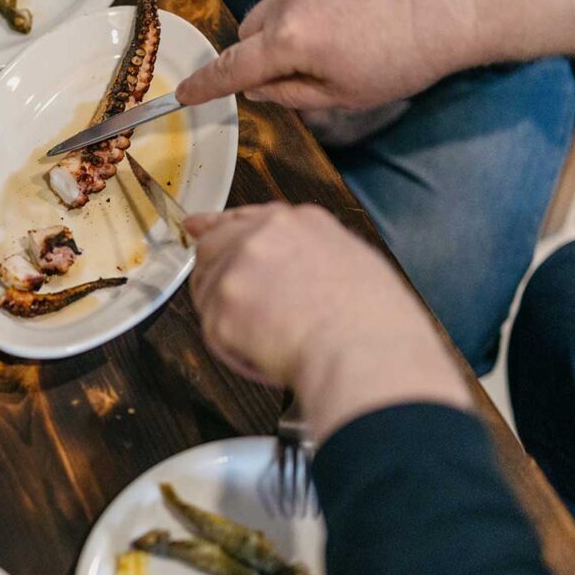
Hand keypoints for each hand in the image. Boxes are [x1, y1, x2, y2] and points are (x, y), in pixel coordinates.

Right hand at [174, 0, 574, 111]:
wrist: (457, 5)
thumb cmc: (405, 60)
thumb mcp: (345, 96)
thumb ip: (290, 94)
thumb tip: (258, 87)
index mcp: (290, 41)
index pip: (232, 66)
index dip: (205, 84)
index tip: (182, 94)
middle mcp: (292, 0)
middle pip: (250, 31)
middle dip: (261, 53)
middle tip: (300, 72)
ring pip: (278, 7)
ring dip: (290, 27)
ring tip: (340, 40)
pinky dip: (316, 4)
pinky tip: (356, 15)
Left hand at [184, 203, 470, 438]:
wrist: (366, 354)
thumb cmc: (375, 323)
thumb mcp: (354, 261)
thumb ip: (310, 253)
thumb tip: (293, 269)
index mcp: (298, 223)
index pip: (244, 217)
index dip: (218, 226)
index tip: (199, 227)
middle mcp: (262, 237)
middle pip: (213, 248)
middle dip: (218, 278)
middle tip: (237, 311)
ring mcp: (237, 269)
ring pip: (209, 293)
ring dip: (230, 319)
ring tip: (274, 341)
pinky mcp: (221, 307)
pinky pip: (214, 333)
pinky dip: (235, 351)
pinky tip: (269, 356)